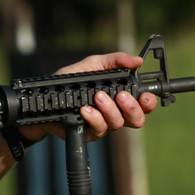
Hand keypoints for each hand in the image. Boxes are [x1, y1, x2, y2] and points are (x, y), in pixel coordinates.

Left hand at [19, 51, 156, 142]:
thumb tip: (138, 60)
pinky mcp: (89, 133)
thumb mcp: (93, 64)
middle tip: (121, 96)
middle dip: (132, 107)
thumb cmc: (71, 81)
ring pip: (117, 124)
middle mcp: (114, 113)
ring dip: (109, 109)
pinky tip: (85, 110)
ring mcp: (102, 125)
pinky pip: (98, 130)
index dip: (148, 102)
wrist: (46, 97)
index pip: (143, 104)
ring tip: (97, 97)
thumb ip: (115, 61)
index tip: (144, 96)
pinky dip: (93, 118)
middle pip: (137, 120)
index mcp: (120, 97)